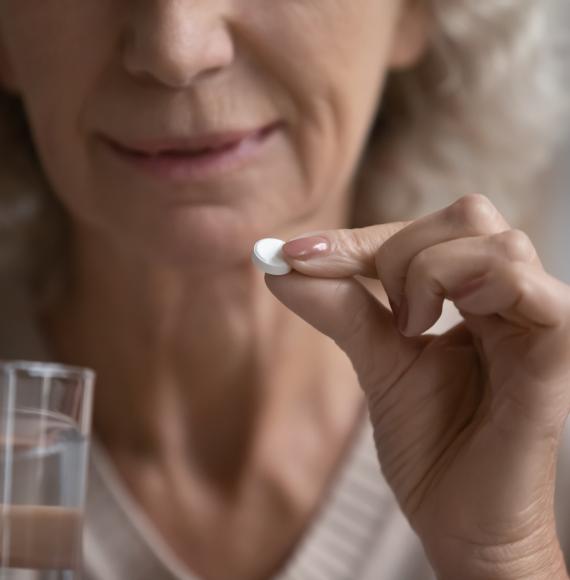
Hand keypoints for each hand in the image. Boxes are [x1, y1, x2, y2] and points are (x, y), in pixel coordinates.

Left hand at [266, 195, 569, 579]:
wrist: (460, 522)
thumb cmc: (430, 444)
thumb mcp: (376, 359)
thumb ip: (339, 306)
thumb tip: (276, 264)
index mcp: (477, 295)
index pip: (427, 229)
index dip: (359, 237)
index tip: (293, 256)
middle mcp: (512, 296)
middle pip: (465, 215)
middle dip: (398, 252)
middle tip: (387, 314)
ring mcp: (538, 319)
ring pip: (493, 240)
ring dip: (428, 272)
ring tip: (413, 328)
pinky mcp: (556, 351)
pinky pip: (528, 286)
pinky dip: (469, 286)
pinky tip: (440, 327)